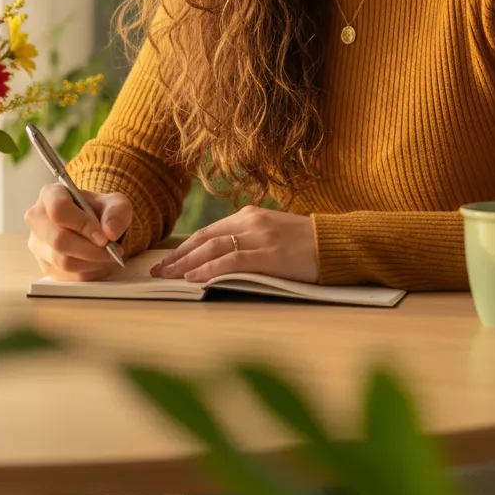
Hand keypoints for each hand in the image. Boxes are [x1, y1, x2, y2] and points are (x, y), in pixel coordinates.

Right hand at [24, 183, 132, 280]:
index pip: (58, 210)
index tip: (104, 237)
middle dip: (90, 249)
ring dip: (92, 263)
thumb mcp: (116, 203)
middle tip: (112, 251)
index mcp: (50, 195)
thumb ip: (117, 212)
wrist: (95, 225)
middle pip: (58, 240)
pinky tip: (100, 263)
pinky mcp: (44, 264)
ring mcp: (37, 244)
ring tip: (110, 257)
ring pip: (62, 261)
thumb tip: (110, 232)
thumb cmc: (101, 210)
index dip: (82, 225)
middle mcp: (37, 219)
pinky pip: (66, 275)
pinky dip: (88, 272)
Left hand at [149, 204, 317, 283]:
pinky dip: (209, 269)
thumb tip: (221, 258)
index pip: (208, 231)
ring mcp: (260, 237)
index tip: (166, 262)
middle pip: (204, 238)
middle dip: (177, 257)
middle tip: (157, 273)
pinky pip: (231, 261)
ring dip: (185, 264)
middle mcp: (251, 221)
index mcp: (250, 215)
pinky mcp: (269, 255)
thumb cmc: (307, 244)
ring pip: (212, 248)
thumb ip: (249, 240)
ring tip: (167, 277)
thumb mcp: (274, 234)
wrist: (338, 243)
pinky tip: (193, 278)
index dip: (184, 247)